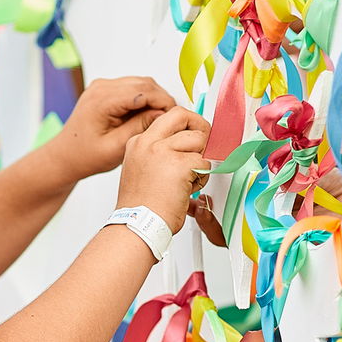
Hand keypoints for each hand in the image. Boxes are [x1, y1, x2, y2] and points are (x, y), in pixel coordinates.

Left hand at [53, 76, 175, 179]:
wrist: (66, 155)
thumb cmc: (85, 155)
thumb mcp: (116, 147)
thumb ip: (140, 128)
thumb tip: (162, 114)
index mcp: (101, 101)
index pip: (143, 91)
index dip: (164, 102)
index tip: (175, 117)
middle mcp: (101, 88)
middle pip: (144, 84)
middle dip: (162, 100)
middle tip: (172, 120)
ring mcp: (102, 86)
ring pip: (141, 83)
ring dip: (154, 98)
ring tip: (159, 120)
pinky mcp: (105, 89)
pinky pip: (132, 87)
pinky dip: (144, 98)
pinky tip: (146, 116)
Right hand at [117, 106, 208, 232]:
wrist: (136, 226)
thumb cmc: (141, 206)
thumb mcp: (141, 169)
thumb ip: (160, 153)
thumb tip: (187, 144)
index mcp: (138, 142)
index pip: (168, 118)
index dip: (186, 127)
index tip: (193, 138)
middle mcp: (148, 143)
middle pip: (183, 115)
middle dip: (199, 128)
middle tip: (203, 145)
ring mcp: (162, 152)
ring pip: (198, 140)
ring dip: (201, 160)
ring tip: (190, 178)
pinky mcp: (179, 165)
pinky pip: (205, 162)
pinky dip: (202, 177)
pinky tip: (189, 189)